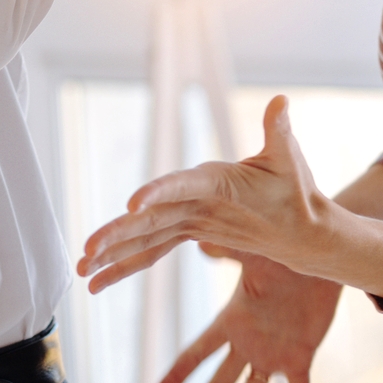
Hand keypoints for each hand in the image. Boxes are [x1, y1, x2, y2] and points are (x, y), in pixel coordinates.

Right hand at [79, 96, 334, 291]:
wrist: (300, 218)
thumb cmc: (296, 188)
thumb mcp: (288, 161)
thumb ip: (278, 132)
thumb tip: (281, 100)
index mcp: (213, 178)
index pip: (180, 184)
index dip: (156, 192)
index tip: (133, 205)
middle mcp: (192, 196)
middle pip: (148, 216)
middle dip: (116, 232)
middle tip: (89, 249)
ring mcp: (185, 216)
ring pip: (141, 236)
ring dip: (112, 252)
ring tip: (82, 269)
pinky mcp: (185, 232)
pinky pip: (150, 252)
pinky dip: (125, 266)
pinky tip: (98, 282)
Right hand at [155, 251, 339, 382]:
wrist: (321, 261)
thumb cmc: (282, 254)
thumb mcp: (252, 256)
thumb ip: (227, 253)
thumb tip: (200, 242)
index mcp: (231, 322)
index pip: (196, 355)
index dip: (175, 378)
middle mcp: (247, 344)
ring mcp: (272, 355)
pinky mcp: (300, 358)